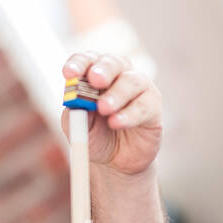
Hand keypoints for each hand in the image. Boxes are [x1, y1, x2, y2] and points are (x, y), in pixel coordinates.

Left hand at [59, 52, 162, 176]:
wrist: (116, 162)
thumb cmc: (96, 136)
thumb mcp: (78, 128)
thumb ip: (76, 114)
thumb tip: (79, 103)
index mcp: (95, 74)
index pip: (87, 60)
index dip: (79, 64)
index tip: (69, 74)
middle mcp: (119, 75)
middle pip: (112, 62)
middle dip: (103, 70)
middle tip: (94, 80)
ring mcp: (139, 88)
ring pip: (131, 81)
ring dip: (117, 94)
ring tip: (104, 108)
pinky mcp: (153, 106)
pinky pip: (143, 106)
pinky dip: (129, 114)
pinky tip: (116, 123)